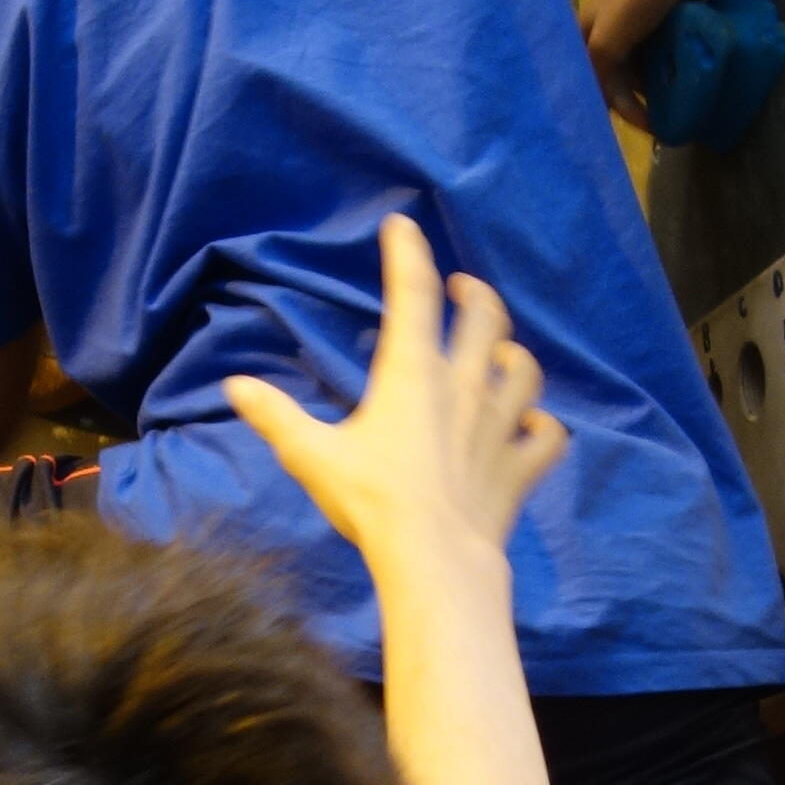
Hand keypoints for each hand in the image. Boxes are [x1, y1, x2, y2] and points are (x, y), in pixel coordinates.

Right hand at [225, 214, 565, 565]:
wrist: (434, 557)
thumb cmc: (371, 501)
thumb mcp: (311, 456)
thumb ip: (276, 417)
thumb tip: (236, 386)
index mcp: (413, 373)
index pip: (413, 294)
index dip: (408, 253)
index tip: (403, 226)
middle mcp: (465, 387)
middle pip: (485, 320)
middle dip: (475, 294)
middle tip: (463, 288)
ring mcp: (501, 425)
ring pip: (525, 371)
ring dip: (514, 355)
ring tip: (502, 353)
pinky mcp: (521, 465)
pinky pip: (549, 436)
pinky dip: (543, 427)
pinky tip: (534, 426)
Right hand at [578, 0, 686, 120]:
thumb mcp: (607, 41)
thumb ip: (601, 76)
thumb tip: (612, 111)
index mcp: (586, 39)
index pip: (597, 88)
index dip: (621, 112)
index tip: (652, 131)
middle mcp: (610, 36)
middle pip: (623, 81)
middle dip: (644, 103)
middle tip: (671, 124)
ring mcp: (640, 29)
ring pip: (650, 69)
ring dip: (665, 88)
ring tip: (687, 109)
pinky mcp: (667, 22)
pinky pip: (670, 54)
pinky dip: (679, 69)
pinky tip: (695, 83)